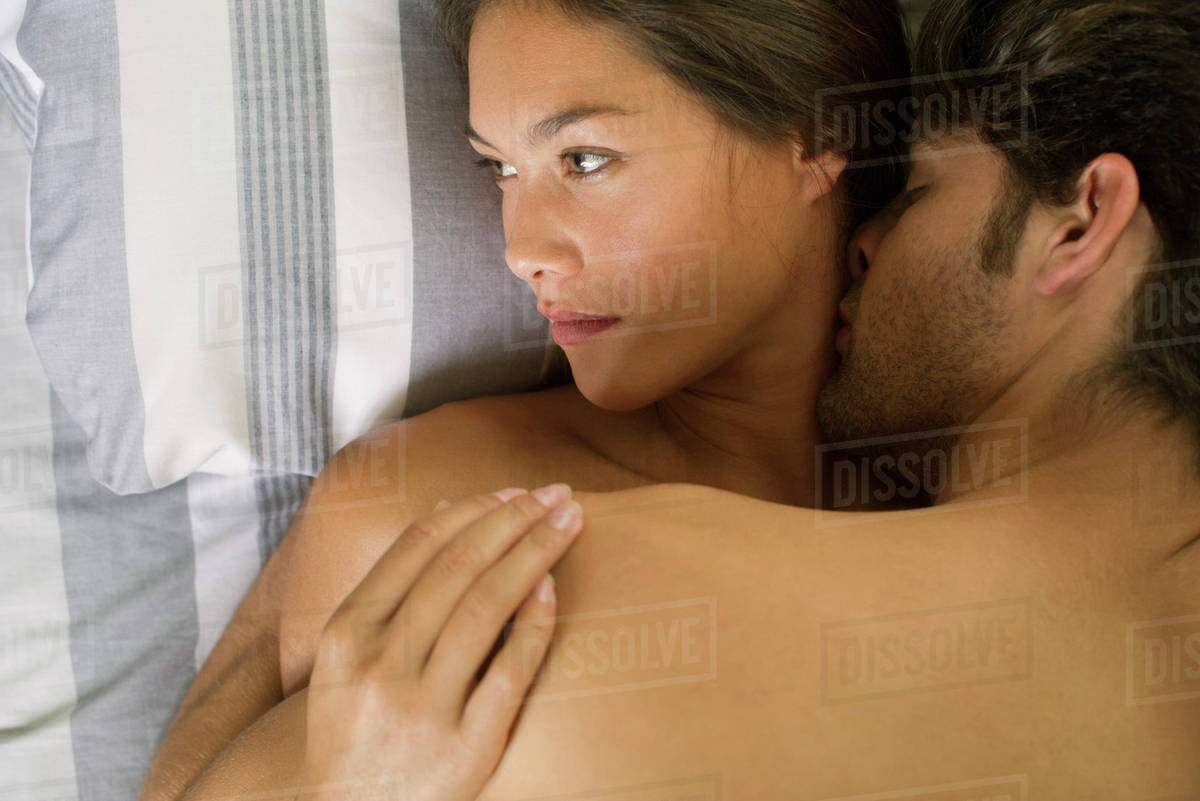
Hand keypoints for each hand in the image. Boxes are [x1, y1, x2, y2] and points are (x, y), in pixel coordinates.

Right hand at [298, 484, 582, 800]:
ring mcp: (421, 711)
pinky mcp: (465, 752)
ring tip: (569, 523)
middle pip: (459, 567)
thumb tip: (446, 509)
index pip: (418, 547)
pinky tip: (554, 589)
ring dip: (535, 554)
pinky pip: (511, 673)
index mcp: (345, 635)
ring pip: (487, 607)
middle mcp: (379, 667)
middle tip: (557, 494)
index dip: (474, 508)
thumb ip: (391, 588)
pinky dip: (535, 624)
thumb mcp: (345, 660)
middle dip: (515, 519)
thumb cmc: (354, 730)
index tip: (515, 490)